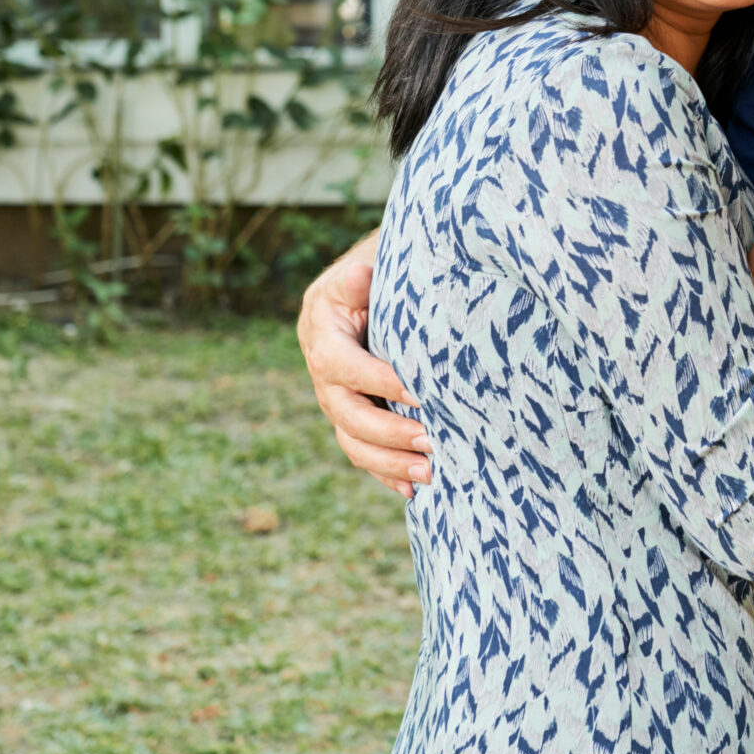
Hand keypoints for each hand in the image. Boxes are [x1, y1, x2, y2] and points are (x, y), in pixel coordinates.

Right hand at [294, 228, 432, 497]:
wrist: (376, 283)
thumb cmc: (382, 271)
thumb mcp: (371, 263)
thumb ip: (361, 277)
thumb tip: (360, 275)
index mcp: (322, 333)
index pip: (345, 366)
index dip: (379, 382)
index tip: (418, 393)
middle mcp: (323, 372)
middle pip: (346, 414)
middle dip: (389, 432)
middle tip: (431, 440)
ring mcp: (335, 398)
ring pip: (352, 441)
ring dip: (390, 462)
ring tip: (430, 473)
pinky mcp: (351, 417)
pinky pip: (363, 453)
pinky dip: (386, 473)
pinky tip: (414, 490)